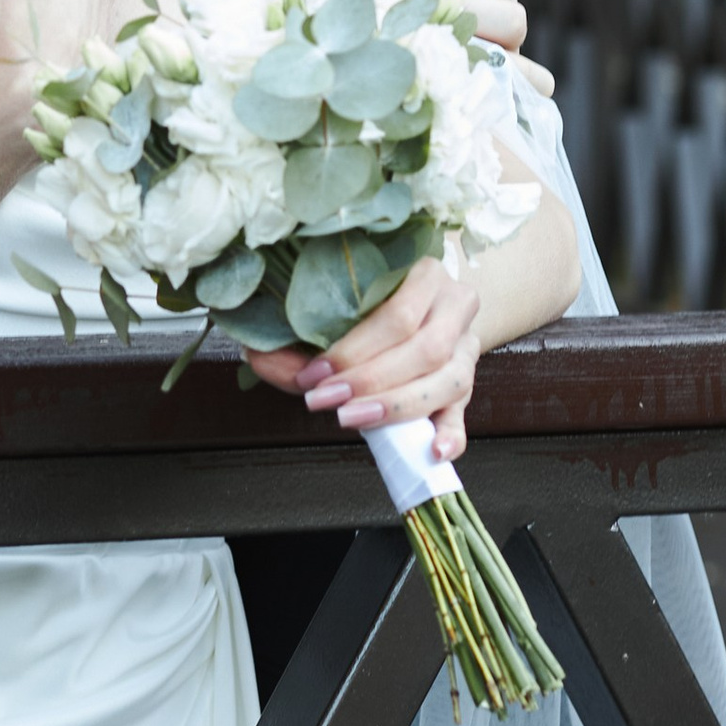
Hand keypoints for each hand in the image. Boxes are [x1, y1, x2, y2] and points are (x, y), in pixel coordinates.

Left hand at [245, 255, 481, 462]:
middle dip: (369, 380)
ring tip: (353, 419)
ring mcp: (467, 350)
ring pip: (449, 381)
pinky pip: (464, 416)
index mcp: (426, 274)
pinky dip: (451, 436)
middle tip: (323, 400)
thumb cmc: (371, 305)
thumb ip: (300, 335)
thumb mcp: (338, 307)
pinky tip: (432, 451)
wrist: (422, 306)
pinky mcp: (466, 389)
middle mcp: (455, 308)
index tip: (312, 374)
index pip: (399, 315)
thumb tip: (258, 356)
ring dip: (396, 406)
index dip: (354, 349)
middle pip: (425, 350)